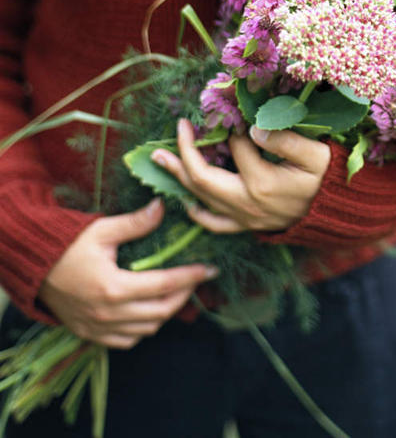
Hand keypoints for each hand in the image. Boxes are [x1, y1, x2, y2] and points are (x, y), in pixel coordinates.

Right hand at [39, 199, 217, 348]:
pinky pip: (126, 340)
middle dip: (184, 295)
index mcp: (114, 288)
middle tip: (197, 278)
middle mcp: (108, 314)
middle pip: (161, 312)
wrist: (31, 268)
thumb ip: (136, 223)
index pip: (165, 285)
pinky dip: (143, 329)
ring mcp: (98, 328)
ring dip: (166, 312)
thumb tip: (163, 207)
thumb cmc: (66, 246)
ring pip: (146, 330)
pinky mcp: (89, 334)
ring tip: (176, 291)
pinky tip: (150, 311)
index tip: (211, 269)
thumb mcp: (102, 229)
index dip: (192, 277)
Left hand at [150, 119, 329, 233]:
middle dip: (186, 149)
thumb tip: (253, 128)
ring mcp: (244, 217)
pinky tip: (186, 199)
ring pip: (201, 197)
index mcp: (262, 182)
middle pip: (203, 176)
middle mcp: (246, 203)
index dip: (233, 126)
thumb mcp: (316, 154)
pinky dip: (196, 210)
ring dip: (179, 175)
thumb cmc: (328, 178)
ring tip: (160, 158)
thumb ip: (286, 139)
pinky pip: (213, 223)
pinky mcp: (247, 225)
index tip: (234, 111)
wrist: (337, 212)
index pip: (236, 147)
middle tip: (179, 126)